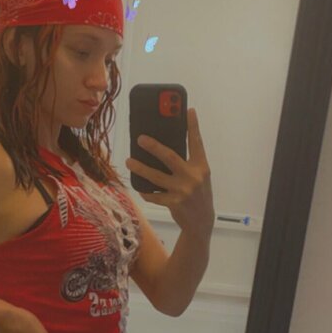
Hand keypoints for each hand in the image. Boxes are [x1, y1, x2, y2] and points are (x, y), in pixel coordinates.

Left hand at [126, 107, 214, 238]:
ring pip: (156, 176)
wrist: (202, 222)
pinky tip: (139, 186)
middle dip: (154, 146)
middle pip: (170, 157)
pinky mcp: (173, 203)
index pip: (197, 143)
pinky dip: (145, 190)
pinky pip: (153, 194)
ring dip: (140, 168)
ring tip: (129, 160)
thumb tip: (164, 148)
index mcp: (202, 167)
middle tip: (140, 138)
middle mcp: (193, 177)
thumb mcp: (199, 176)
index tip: (188, 110)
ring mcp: (182, 191)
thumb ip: (188, 162)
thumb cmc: (198, 194)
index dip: (193, 126)